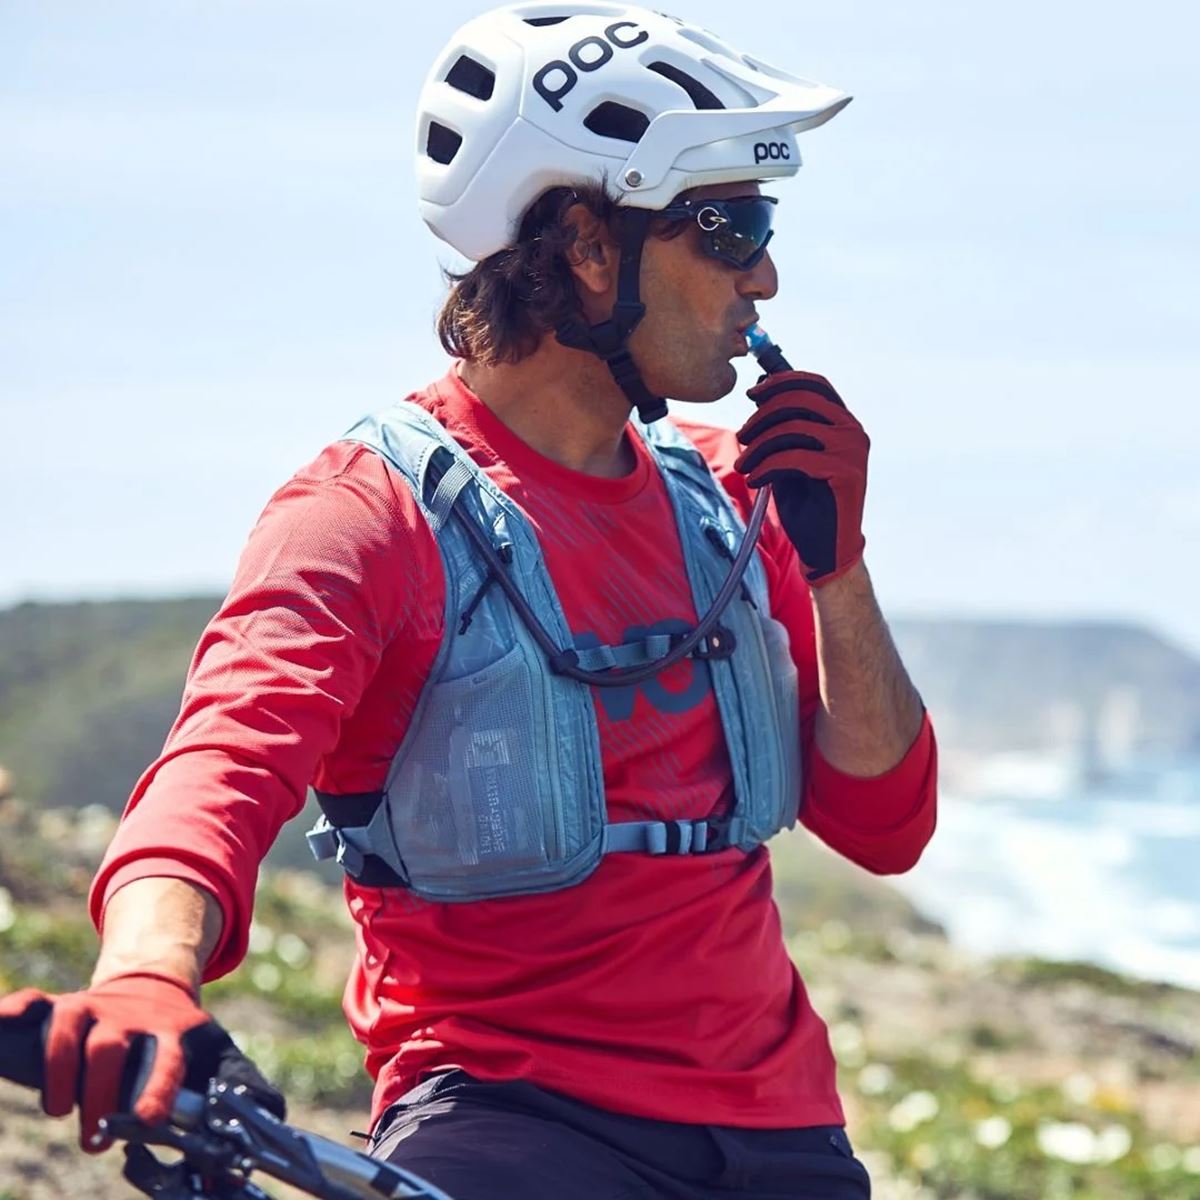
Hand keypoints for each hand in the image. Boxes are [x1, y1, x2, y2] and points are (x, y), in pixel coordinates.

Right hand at [0, 971, 284, 1151]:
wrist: (155, 989)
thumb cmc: (185, 1042)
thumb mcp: (219, 1059)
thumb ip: (242, 1090)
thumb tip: (272, 1123)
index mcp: (175, 1033)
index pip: (168, 1060)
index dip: (159, 1087)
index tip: (151, 1118)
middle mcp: (132, 1020)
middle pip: (110, 1046)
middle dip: (100, 1092)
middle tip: (96, 1137)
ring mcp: (95, 1010)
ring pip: (70, 1025)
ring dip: (57, 1067)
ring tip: (58, 1111)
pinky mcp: (64, 1007)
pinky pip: (35, 1003)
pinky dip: (15, 1010)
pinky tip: (5, 1020)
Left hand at [735, 371, 868, 585]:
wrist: (825, 548)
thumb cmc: (807, 504)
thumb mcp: (790, 457)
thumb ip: (782, 428)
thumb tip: (760, 392)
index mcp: (843, 423)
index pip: (815, 385)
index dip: (781, 381)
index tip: (751, 394)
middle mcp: (853, 432)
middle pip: (801, 400)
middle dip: (763, 415)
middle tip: (742, 437)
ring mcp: (853, 452)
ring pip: (794, 428)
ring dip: (759, 445)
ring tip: (744, 465)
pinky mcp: (846, 473)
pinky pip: (795, 458)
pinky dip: (767, 466)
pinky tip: (755, 480)